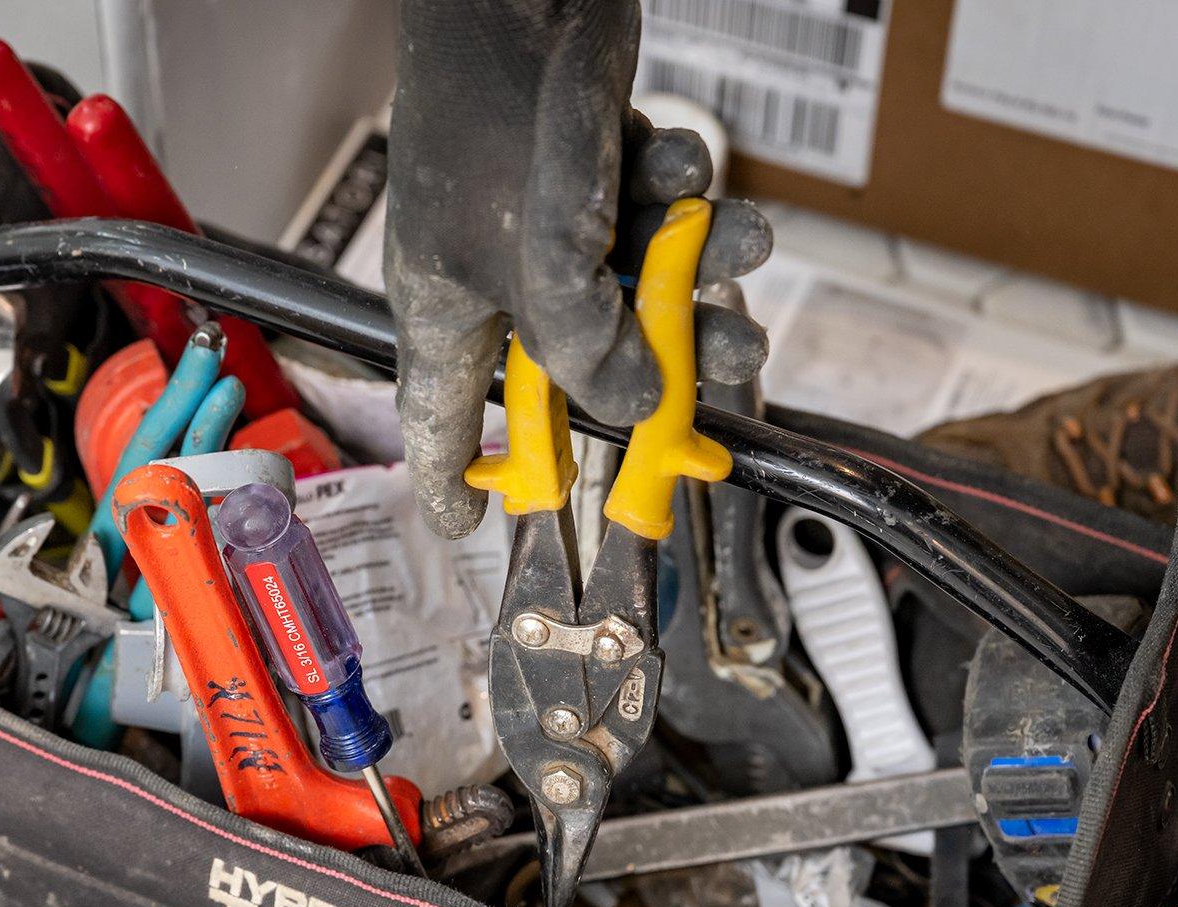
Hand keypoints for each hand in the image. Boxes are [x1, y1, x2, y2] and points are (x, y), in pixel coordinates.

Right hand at [386, 0, 773, 537]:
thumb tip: (642, 410)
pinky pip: (651, 212)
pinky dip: (681, 195)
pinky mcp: (591, 169)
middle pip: (579, 360)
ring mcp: (547, 221)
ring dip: (696, 266)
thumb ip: (589, 354)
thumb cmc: (495, 109)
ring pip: (633, 282)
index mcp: (450, 307)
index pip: (438, 417)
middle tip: (717, 367)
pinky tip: (681, 165)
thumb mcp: (541, 262)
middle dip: (660, 359)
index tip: (475, 525)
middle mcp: (498, 274)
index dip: (454, 477)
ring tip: (739, 244)